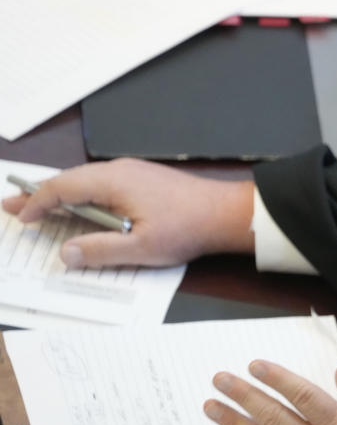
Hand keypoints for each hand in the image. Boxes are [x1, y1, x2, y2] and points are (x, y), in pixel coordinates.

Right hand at [1, 158, 253, 267]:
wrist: (226, 213)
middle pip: (70, 180)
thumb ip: (100, 250)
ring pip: (87, 180)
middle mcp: (120, 170)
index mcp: (113, 182)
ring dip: (62, 194)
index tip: (20, 218)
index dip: (36, 203)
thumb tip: (65, 253)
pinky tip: (82, 206)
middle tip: (12, 206)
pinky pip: (104, 184)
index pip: (62, 188)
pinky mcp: (145, 180)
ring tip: (39, 206)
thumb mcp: (142, 247)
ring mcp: (134, 173)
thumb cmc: (189, 228)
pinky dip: (85, 194)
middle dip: (40, 195)